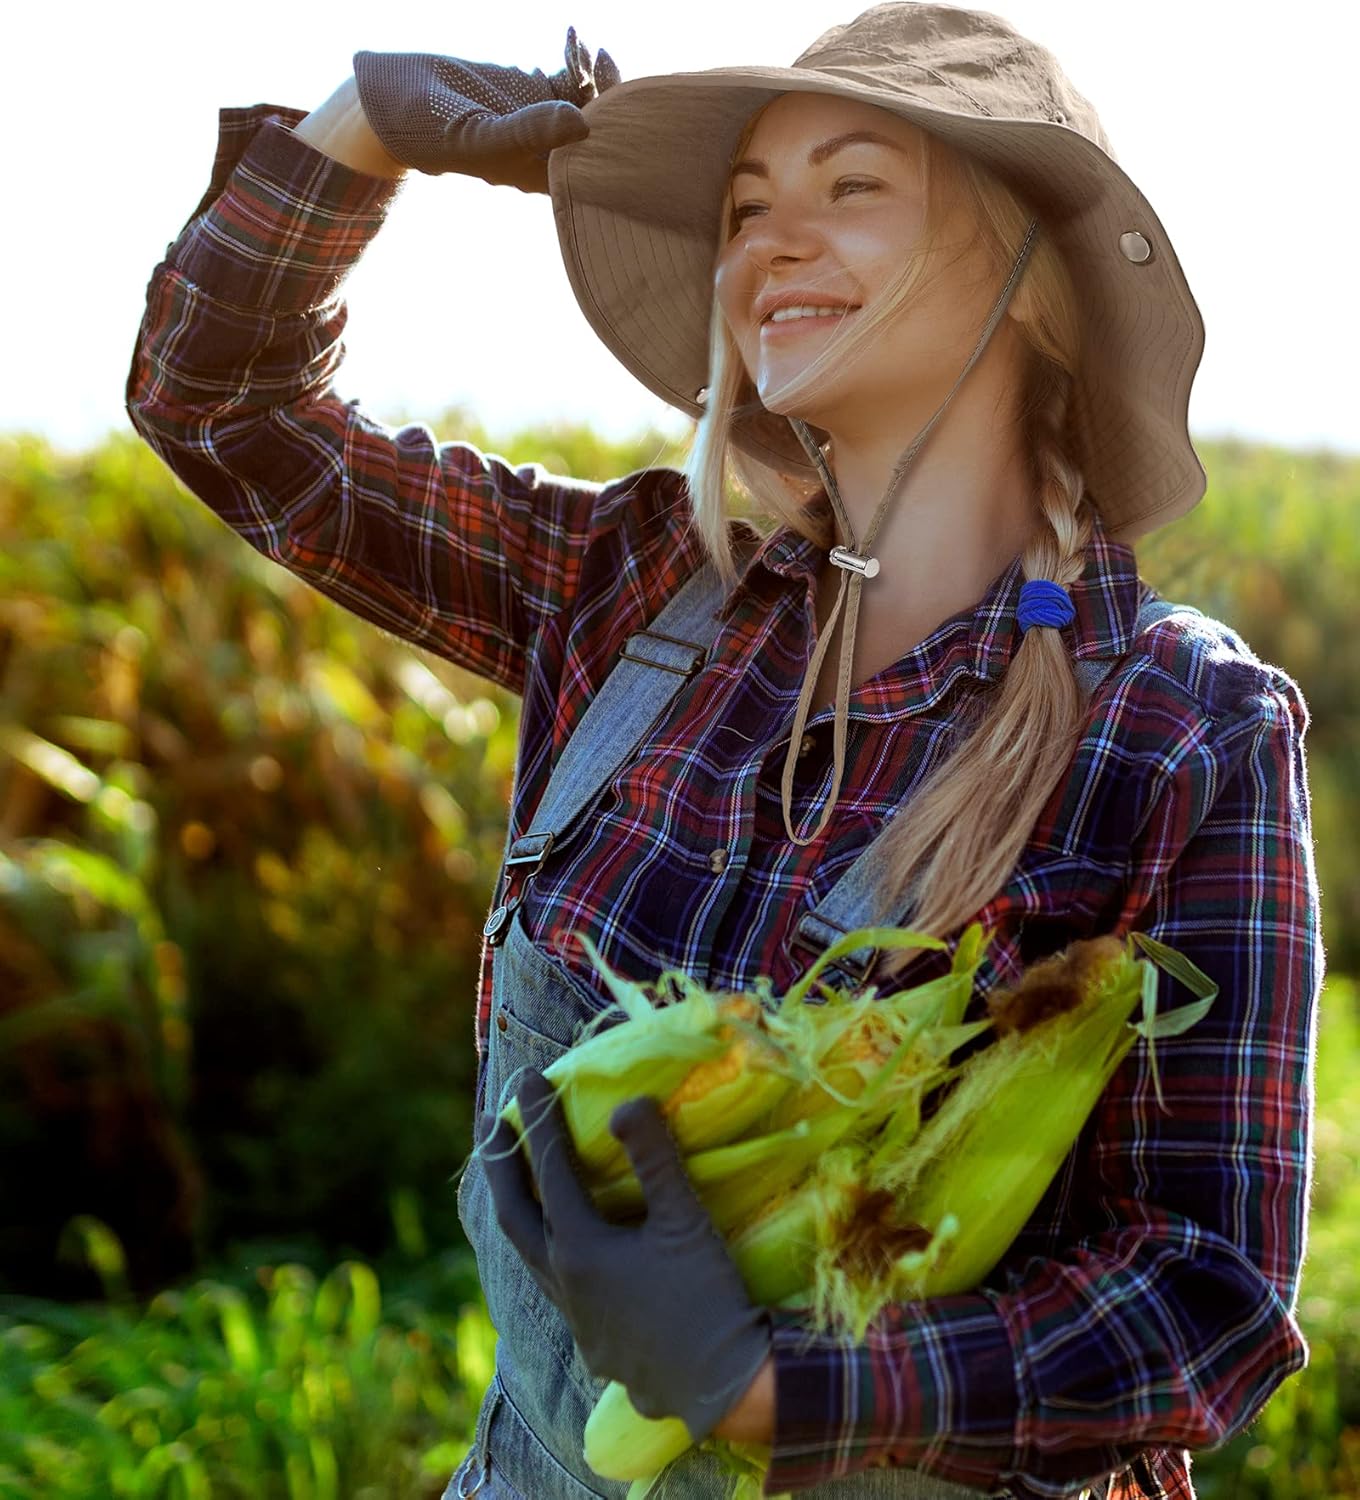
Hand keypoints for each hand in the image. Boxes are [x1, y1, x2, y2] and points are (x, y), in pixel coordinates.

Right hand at [353, 26, 620, 190]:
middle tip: (604, 61)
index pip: (594, 164)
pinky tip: (572, 35)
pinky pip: (569, 75)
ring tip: (585, 46)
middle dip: (612, 97)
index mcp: (543, 176)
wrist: (398, 103)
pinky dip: (575, 55)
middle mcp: (550, 151)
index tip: (609, 101)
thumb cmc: (435, 134)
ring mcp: (545, 119)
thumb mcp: (481, 135)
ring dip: (595, 72)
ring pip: (589, 100)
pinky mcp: (534, 90)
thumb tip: (583, 122)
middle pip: (600, 130)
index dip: (612, 135)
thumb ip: (529, 130)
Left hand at [480, 1069, 772, 1443]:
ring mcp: (574, 1317)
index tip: (527, 1077)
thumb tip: (626, 1102)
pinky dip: (547, 1247)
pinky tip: (567, 1246)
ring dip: (519, 1208)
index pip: (550, 1169)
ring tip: (518, 1178)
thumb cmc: (706, 1298)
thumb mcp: (686, 1222)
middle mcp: (563, 1282)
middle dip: (500, 1164)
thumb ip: (654, 1158)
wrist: (723, 1390)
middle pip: (513, 1213)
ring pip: (529, 1252)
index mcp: (579, 1249)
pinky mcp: (592, 1342)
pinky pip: (552, 1282)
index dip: (538, 1119)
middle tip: (489, 1121)